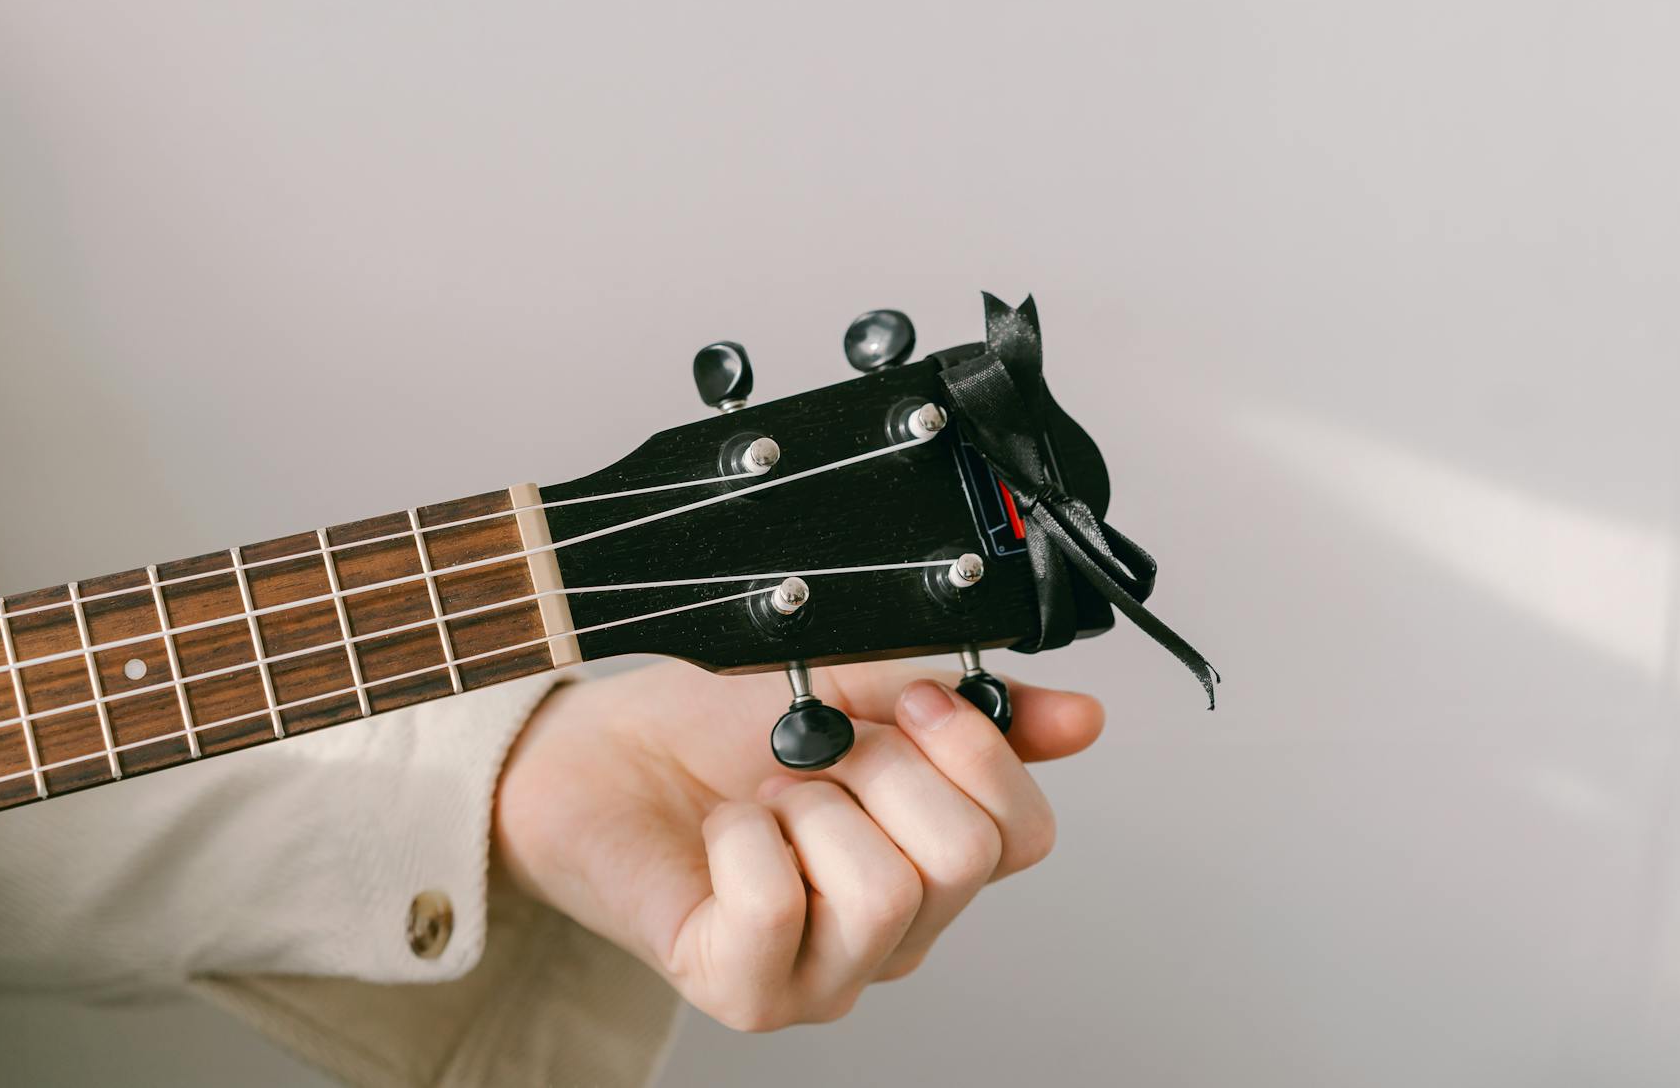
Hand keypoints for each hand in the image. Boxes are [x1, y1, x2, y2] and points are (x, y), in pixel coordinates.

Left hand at [492, 658, 1102, 1030]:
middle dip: (883, 769)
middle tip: (817, 751)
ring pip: (882, 892)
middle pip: (961, 860)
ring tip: (766, 795)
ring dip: (809, 806)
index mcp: (933, 863)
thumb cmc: (715, 732)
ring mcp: (823, 976)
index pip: (1025, 836)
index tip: (912, 698)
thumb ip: (967, 706)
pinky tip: (726, 830)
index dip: (976, 749)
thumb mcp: (854, 688)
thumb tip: (1082, 718)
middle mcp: (893, 934)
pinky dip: (746, 839)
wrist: (597, 752)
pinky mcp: (743, 991)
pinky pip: (778, 908)